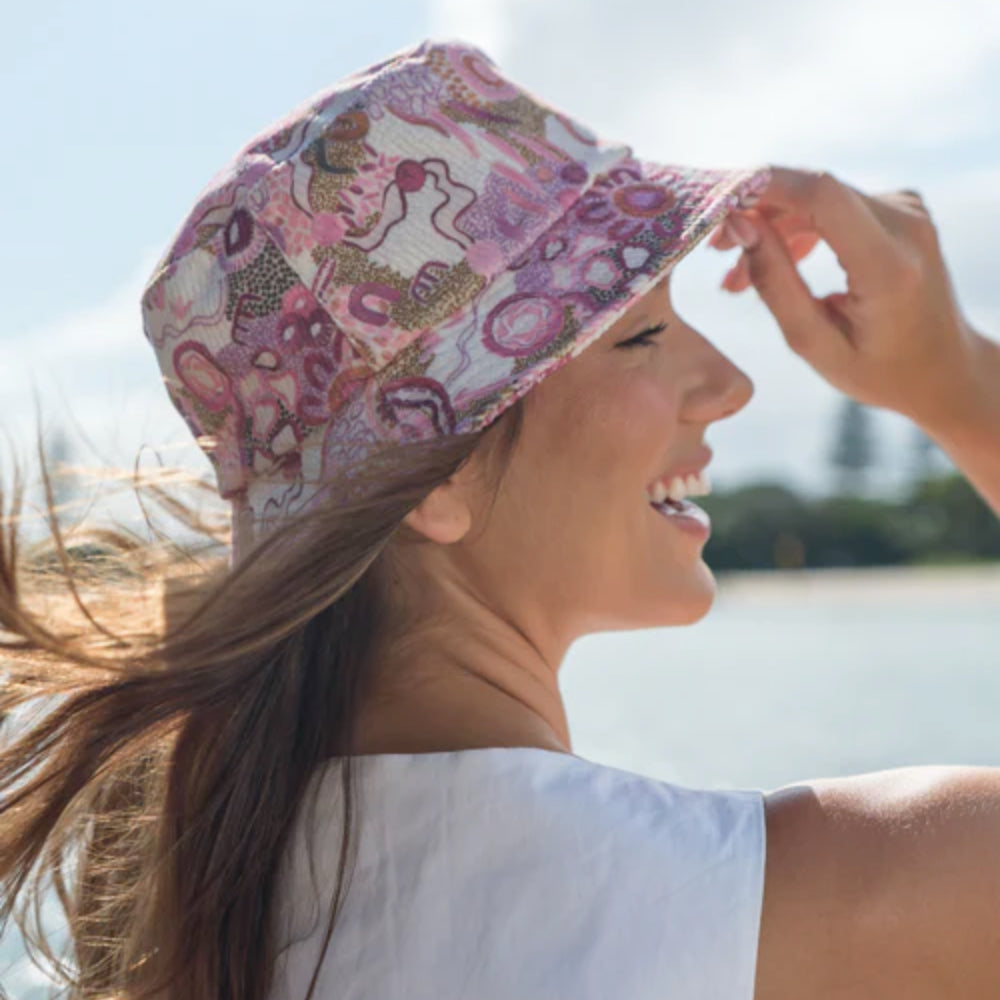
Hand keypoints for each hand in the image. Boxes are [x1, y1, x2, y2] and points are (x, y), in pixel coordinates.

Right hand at [709, 166, 985, 432]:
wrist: (944, 368)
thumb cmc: (878, 370)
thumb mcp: (815, 344)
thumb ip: (776, 284)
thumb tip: (739, 224)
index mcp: (889, 266)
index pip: (821, 196)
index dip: (762, 188)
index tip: (714, 204)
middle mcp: (906, 224)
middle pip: (814, 190)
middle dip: (756, 210)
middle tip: (713, 250)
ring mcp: (907, 210)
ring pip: (818, 196)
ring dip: (771, 225)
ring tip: (735, 276)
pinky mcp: (900, 207)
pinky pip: (834, 204)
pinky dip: (796, 228)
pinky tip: (772, 260)